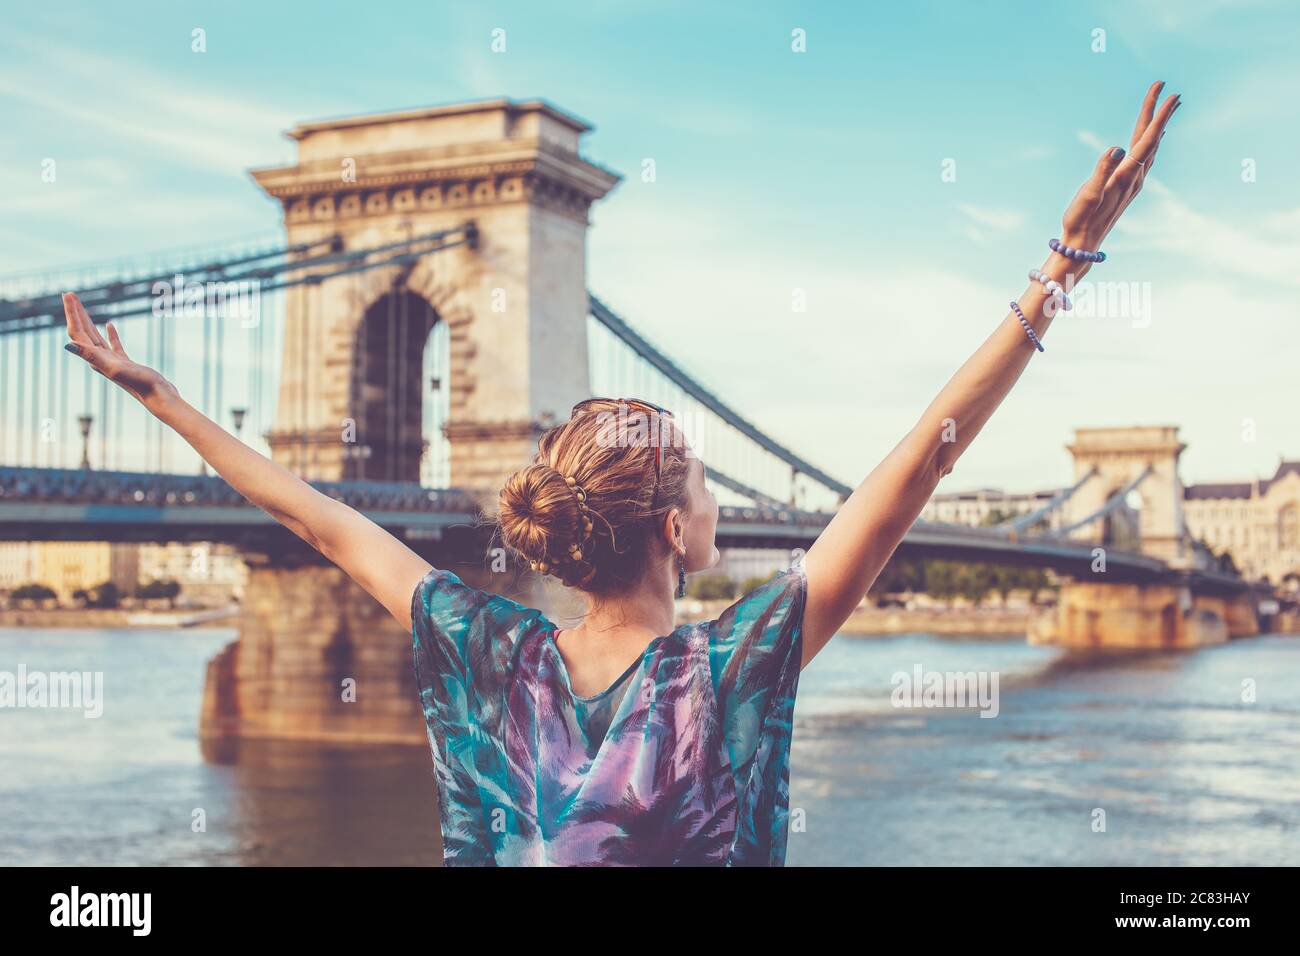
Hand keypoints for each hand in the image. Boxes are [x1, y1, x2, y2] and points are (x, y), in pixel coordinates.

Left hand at [62, 292, 178, 411]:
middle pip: (82, 332)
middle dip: (75, 313)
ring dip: (87, 321)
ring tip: (82, 307)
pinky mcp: (124, 362)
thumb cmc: (139, 383)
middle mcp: (98, 359)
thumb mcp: (114, 367)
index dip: (71, 313)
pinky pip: (113, 344)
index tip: (68, 295)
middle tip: (70, 294)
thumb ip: (91, 356)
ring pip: (95, 336)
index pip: (77, 331)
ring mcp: (111, 360)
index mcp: (94, 358)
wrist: (158, 395)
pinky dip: (109, 333)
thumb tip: (67, 346)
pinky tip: (109, 324)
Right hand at [1053, 81, 1180, 273]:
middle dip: (1160, 113)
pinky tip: (1151, 139)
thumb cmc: (1081, 220)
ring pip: (1150, 147)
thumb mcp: (1088, 195)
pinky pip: (1144, 158)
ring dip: (1157, 126)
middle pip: (1151, 139)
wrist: (1083, 244)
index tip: (1170, 95)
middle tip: (1168, 89)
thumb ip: (1102, 170)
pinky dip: (1150, 142)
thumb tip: (1117, 147)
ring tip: (1166, 108)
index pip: (1147, 139)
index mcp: (1126, 174)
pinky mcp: (1126, 187)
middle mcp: (1135, 177)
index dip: (1158, 116)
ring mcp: (1133, 182)